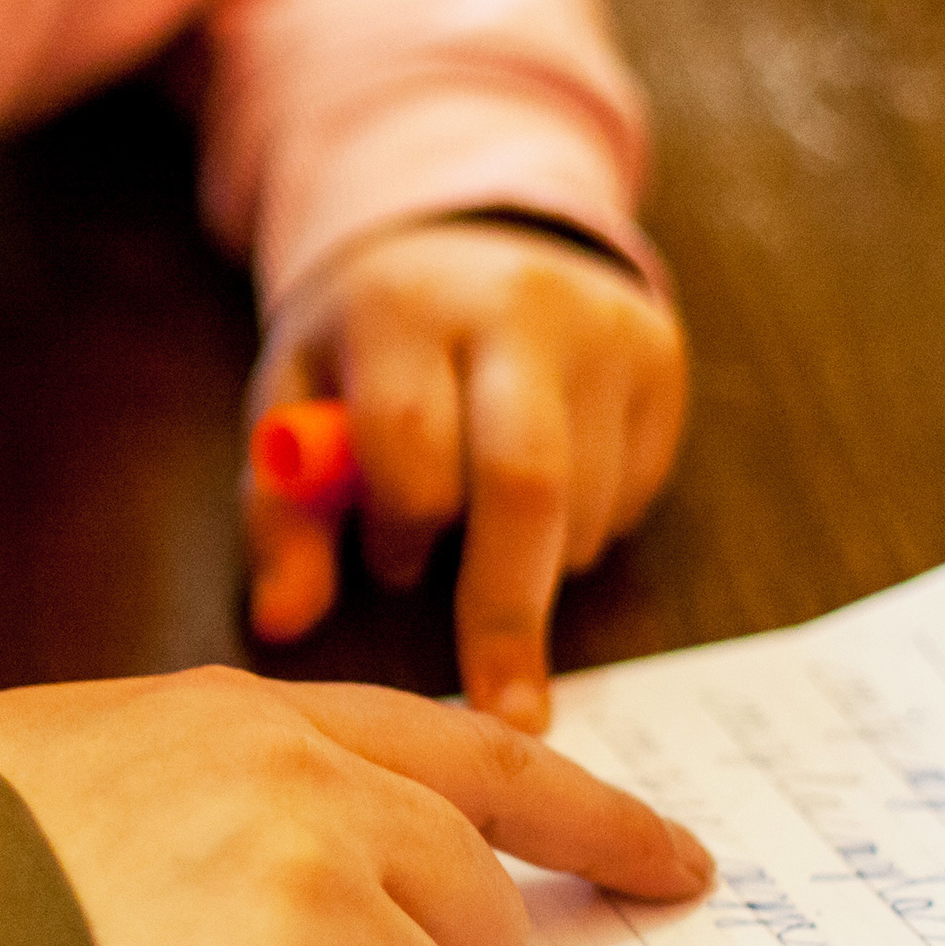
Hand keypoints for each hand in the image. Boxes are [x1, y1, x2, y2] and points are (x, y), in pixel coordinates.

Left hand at [245, 218, 687, 729]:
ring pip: (587, 500)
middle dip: (508, 609)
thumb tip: (285, 621)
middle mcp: (513, 305)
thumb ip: (284, 513)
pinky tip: (540, 492)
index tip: (391, 571)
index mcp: (402, 307)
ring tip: (482, 525)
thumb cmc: (365, 348)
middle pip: (526, 482)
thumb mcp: (297, 403)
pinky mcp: (660, 354)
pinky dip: (585, 528)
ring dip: (537, 560)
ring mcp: (600, 327)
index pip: (411, 444)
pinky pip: (634, 492)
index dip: (401, 526)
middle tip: (507, 710)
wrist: (466, 235)